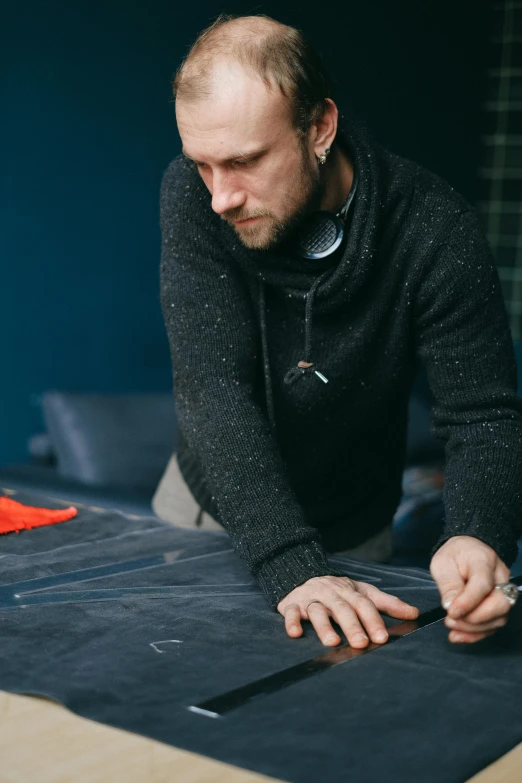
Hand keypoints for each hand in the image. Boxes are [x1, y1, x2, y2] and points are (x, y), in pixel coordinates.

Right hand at [277, 575, 418, 647]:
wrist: (301, 573)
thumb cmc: (338, 590)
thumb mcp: (362, 591)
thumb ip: (387, 603)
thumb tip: (414, 613)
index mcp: (348, 591)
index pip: (363, 604)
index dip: (373, 620)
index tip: (382, 638)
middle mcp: (330, 594)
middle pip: (342, 608)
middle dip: (352, 625)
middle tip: (361, 643)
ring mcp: (310, 599)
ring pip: (317, 611)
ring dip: (324, 626)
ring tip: (332, 642)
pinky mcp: (291, 604)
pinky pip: (290, 612)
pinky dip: (291, 622)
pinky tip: (295, 634)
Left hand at [430, 535, 512, 643]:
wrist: (467, 551)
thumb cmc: (455, 555)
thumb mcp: (443, 563)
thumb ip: (448, 583)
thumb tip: (450, 606)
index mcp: (484, 560)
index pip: (483, 584)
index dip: (468, 602)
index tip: (451, 612)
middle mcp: (500, 578)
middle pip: (500, 604)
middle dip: (474, 619)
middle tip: (450, 619)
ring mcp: (503, 593)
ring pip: (499, 618)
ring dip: (474, 629)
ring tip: (451, 626)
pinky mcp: (500, 606)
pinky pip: (494, 625)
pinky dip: (476, 634)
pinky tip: (459, 635)